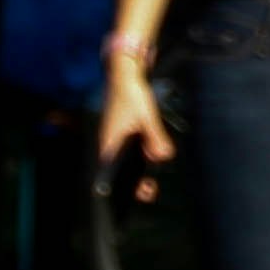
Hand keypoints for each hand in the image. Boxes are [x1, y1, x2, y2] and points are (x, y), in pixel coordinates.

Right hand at [94, 54, 173, 179]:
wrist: (124, 77)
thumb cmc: (131, 96)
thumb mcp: (147, 117)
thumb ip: (155, 137)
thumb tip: (162, 157)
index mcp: (109, 147)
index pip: (111, 178)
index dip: (128, 189)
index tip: (145, 192)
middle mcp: (107, 147)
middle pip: (119, 174)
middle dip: (136, 182)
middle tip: (152, 188)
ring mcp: (112, 142)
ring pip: (124, 164)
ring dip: (138, 170)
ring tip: (152, 178)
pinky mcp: (118, 136)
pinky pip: (126, 153)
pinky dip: (137, 158)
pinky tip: (149, 157)